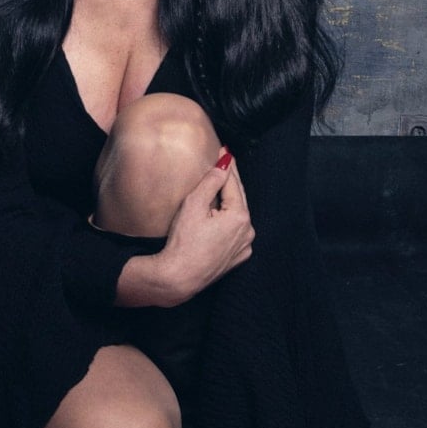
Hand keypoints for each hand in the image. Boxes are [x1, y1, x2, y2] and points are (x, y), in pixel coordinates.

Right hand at [116, 149, 254, 307]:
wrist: (179, 277)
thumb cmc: (183, 242)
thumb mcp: (194, 204)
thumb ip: (211, 181)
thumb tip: (224, 163)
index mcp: (240, 216)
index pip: (233, 183)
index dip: (227, 165)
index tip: (224, 150)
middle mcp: (248, 232)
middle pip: (238, 198)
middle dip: (230, 180)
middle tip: (225, 162)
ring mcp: (244, 247)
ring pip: (237, 215)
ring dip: (230, 201)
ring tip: (221, 185)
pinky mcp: (236, 258)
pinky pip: (235, 232)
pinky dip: (229, 221)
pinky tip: (220, 214)